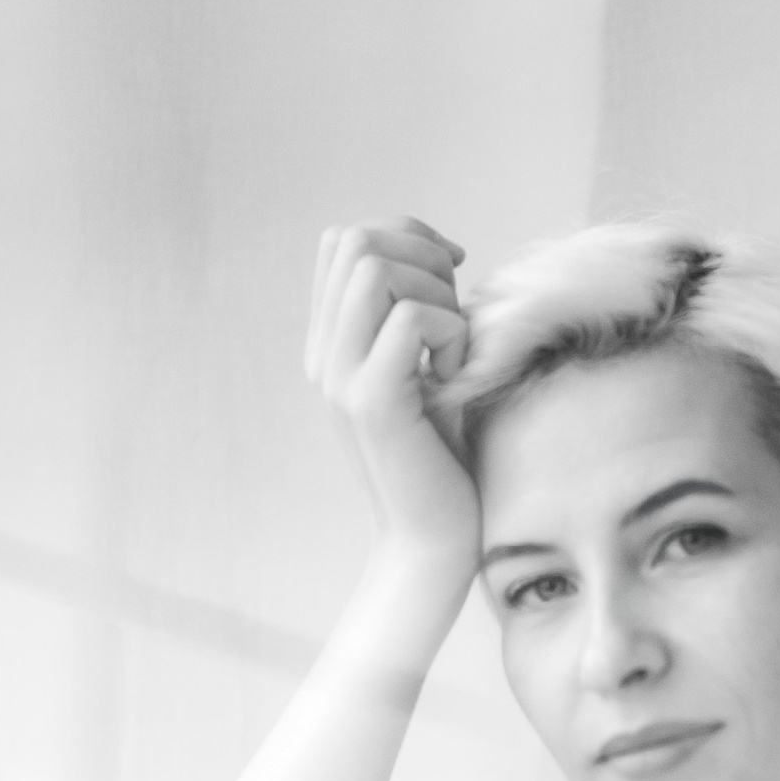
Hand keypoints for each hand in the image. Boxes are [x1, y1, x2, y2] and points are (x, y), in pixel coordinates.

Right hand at [305, 216, 480, 581]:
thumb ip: (417, 316)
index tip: (451, 279)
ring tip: (452, 353)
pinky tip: (455, 380)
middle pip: (355, 240)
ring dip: (436, 294)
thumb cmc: (443, 462)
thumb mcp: (428, 372)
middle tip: (454, 313)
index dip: (406, 236)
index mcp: (331, 344)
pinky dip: (452, 335)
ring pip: (376, 268)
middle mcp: (324, 355)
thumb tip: (443, 254)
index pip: (344, 241)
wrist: (431, 544)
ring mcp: (340, 376)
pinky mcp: (372, 401)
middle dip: (422, 256)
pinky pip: (411, 318)